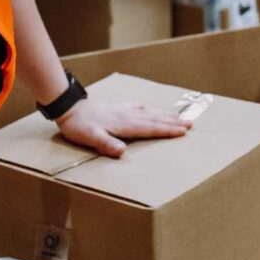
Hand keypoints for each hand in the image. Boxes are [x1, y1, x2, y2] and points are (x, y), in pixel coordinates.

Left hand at [55, 98, 192, 157]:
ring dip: (164, 115)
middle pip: (155, 119)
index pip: (150, 129)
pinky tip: (146, 107)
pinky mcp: (115, 108)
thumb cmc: (78, 125)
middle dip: (173, 122)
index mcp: (124, 124)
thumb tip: (122, 151)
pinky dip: (145, 109)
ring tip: (178, 116)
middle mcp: (127, 115)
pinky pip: (135, 108)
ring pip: (148, 113)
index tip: (184, 131)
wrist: (68, 108)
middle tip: (191, 123)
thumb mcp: (90, 137)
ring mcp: (122, 110)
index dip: (167, 131)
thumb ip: (106, 144)